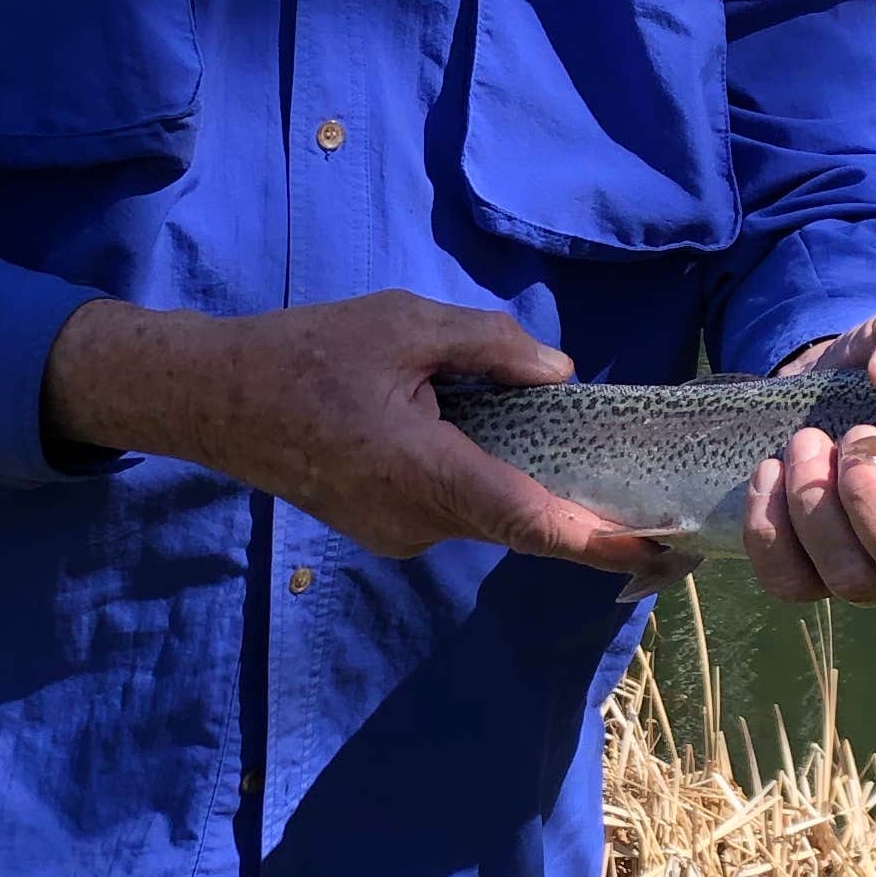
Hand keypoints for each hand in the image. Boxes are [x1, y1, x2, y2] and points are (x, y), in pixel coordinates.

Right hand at [42, 291, 660, 573]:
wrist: (214, 399)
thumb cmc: (305, 352)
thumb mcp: (403, 322)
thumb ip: (487, 345)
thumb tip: (558, 373)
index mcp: (426, 472)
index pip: (531, 521)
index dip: (601, 541)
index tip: (661, 554)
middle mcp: (417, 520)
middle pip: (519, 523)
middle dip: (583, 517)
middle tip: (653, 509)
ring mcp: (397, 533)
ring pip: (485, 513)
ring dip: (525, 487)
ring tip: (570, 454)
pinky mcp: (382, 528)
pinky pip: (453, 509)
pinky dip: (484, 484)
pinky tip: (489, 440)